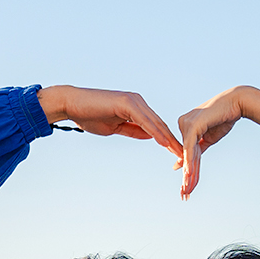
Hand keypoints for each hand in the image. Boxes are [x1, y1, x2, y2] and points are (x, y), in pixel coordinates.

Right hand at [38, 86, 180, 158]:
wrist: (72, 104)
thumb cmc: (90, 115)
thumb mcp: (116, 127)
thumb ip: (133, 130)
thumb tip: (149, 137)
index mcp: (136, 108)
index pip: (156, 127)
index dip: (167, 141)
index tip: (178, 155)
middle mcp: (138, 102)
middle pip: (160, 125)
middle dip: (173, 142)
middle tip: (187, 157)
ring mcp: (133, 101)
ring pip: (155, 123)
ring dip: (168, 140)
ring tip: (180, 153)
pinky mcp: (126, 103)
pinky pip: (144, 120)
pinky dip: (155, 132)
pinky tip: (164, 143)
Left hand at [175, 86, 259, 199]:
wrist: (237, 103)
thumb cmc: (224, 118)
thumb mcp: (209, 138)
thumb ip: (196, 150)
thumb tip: (183, 164)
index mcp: (185, 125)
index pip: (186, 153)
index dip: (188, 171)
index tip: (187, 187)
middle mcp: (182, 123)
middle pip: (186, 156)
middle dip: (187, 176)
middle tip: (185, 194)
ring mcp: (186, 124)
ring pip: (187, 155)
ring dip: (189, 174)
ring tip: (187, 189)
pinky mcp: (192, 126)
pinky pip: (190, 148)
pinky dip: (190, 162)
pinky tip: (188, 175)